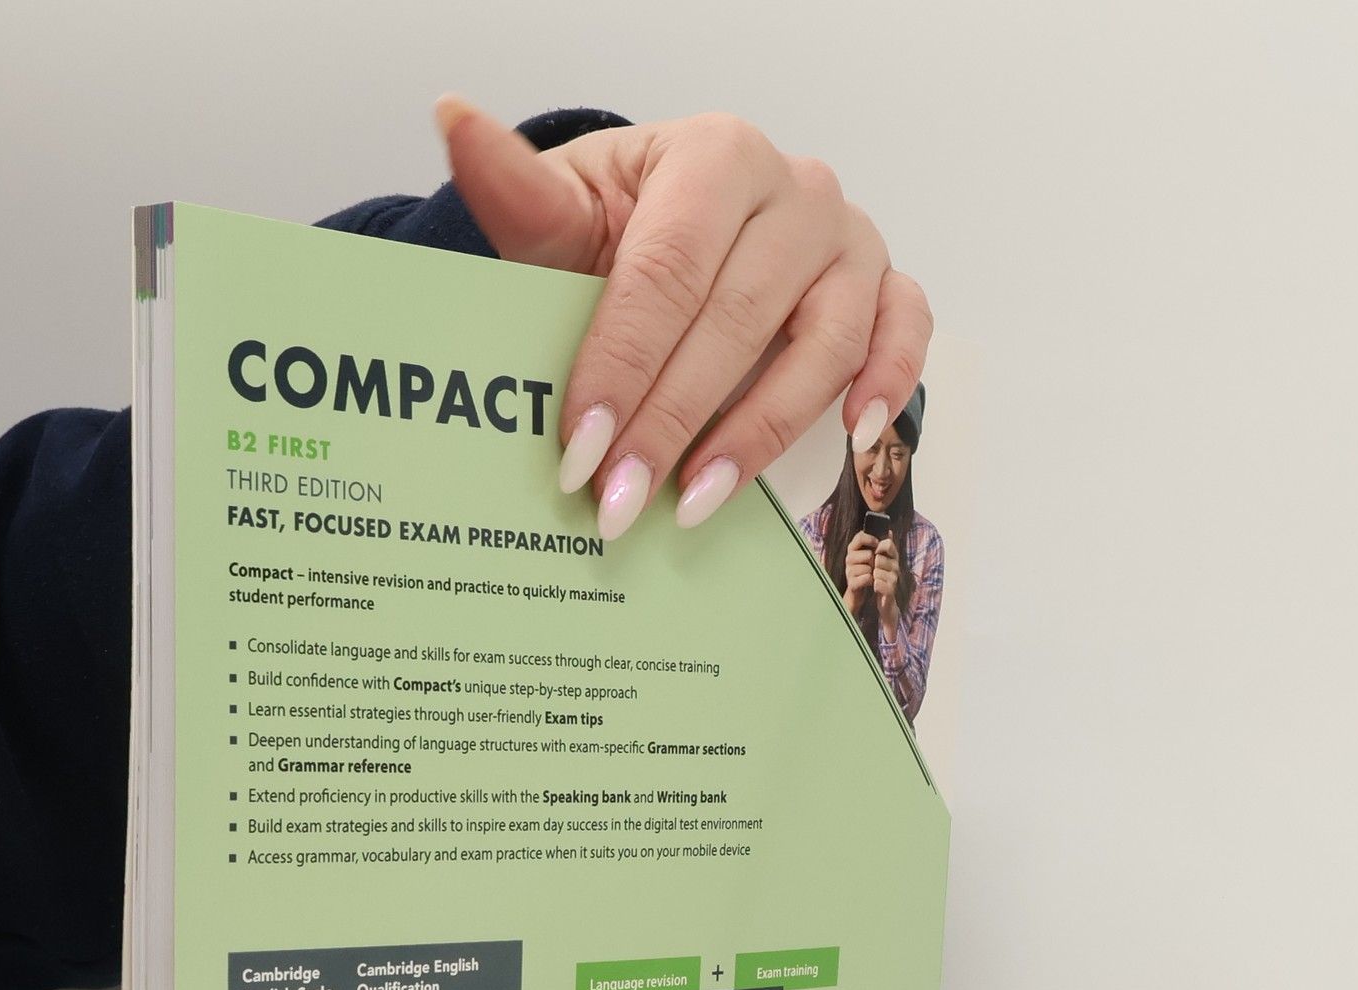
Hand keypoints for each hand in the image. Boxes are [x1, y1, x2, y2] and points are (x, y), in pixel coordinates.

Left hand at [434, 98, 930, 537]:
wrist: (676, 236)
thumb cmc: (619, 232)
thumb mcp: (562, 214)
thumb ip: (515, 188)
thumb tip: (451, 119)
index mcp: (713, 157)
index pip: (666, 274)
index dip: (620, 366)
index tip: (577, 450)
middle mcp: (793, 191)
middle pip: (736, 319)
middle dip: (669, 422)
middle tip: (617, 501)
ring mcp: (848, 242)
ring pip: (823, 342)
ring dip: (760, 432)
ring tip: (694, 502)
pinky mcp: (885, 287)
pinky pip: (906, 333)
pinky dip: (888, 383)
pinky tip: (849, 438)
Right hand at [844, 531, 878, 608]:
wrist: (862, 589)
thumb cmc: (869, 568)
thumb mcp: (875, 554)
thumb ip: (881, 543)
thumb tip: (889, 532)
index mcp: (853, 548)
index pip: (860, 537)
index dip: (871, 539)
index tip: (877, 543)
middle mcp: (849, 558)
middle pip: (868, 554)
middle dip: (875, 560)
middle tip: (874, 564)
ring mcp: (848, 571)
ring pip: (868, 567)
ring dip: (874, 572)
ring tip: (872, 573)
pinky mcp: (851, 583)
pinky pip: (867, 578)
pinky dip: (871, 580)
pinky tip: (870, 581)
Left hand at [871, 533, 899, 619]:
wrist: (886, 601)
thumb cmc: (882, 578)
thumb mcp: (883, 561)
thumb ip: (884, 547)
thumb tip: (889, 530)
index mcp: (893, 557)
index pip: (888, 544)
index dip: (879, 546)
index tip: (875, 551)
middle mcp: (896, 566)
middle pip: (879, 559)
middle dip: (872, 565)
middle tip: (874, 570)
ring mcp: (894, 578)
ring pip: (877, 572)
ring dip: (873, 576)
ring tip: (875, 579)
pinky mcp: (891, 590)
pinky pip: (878, 583)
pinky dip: (875, 585)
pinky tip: (875, 586)